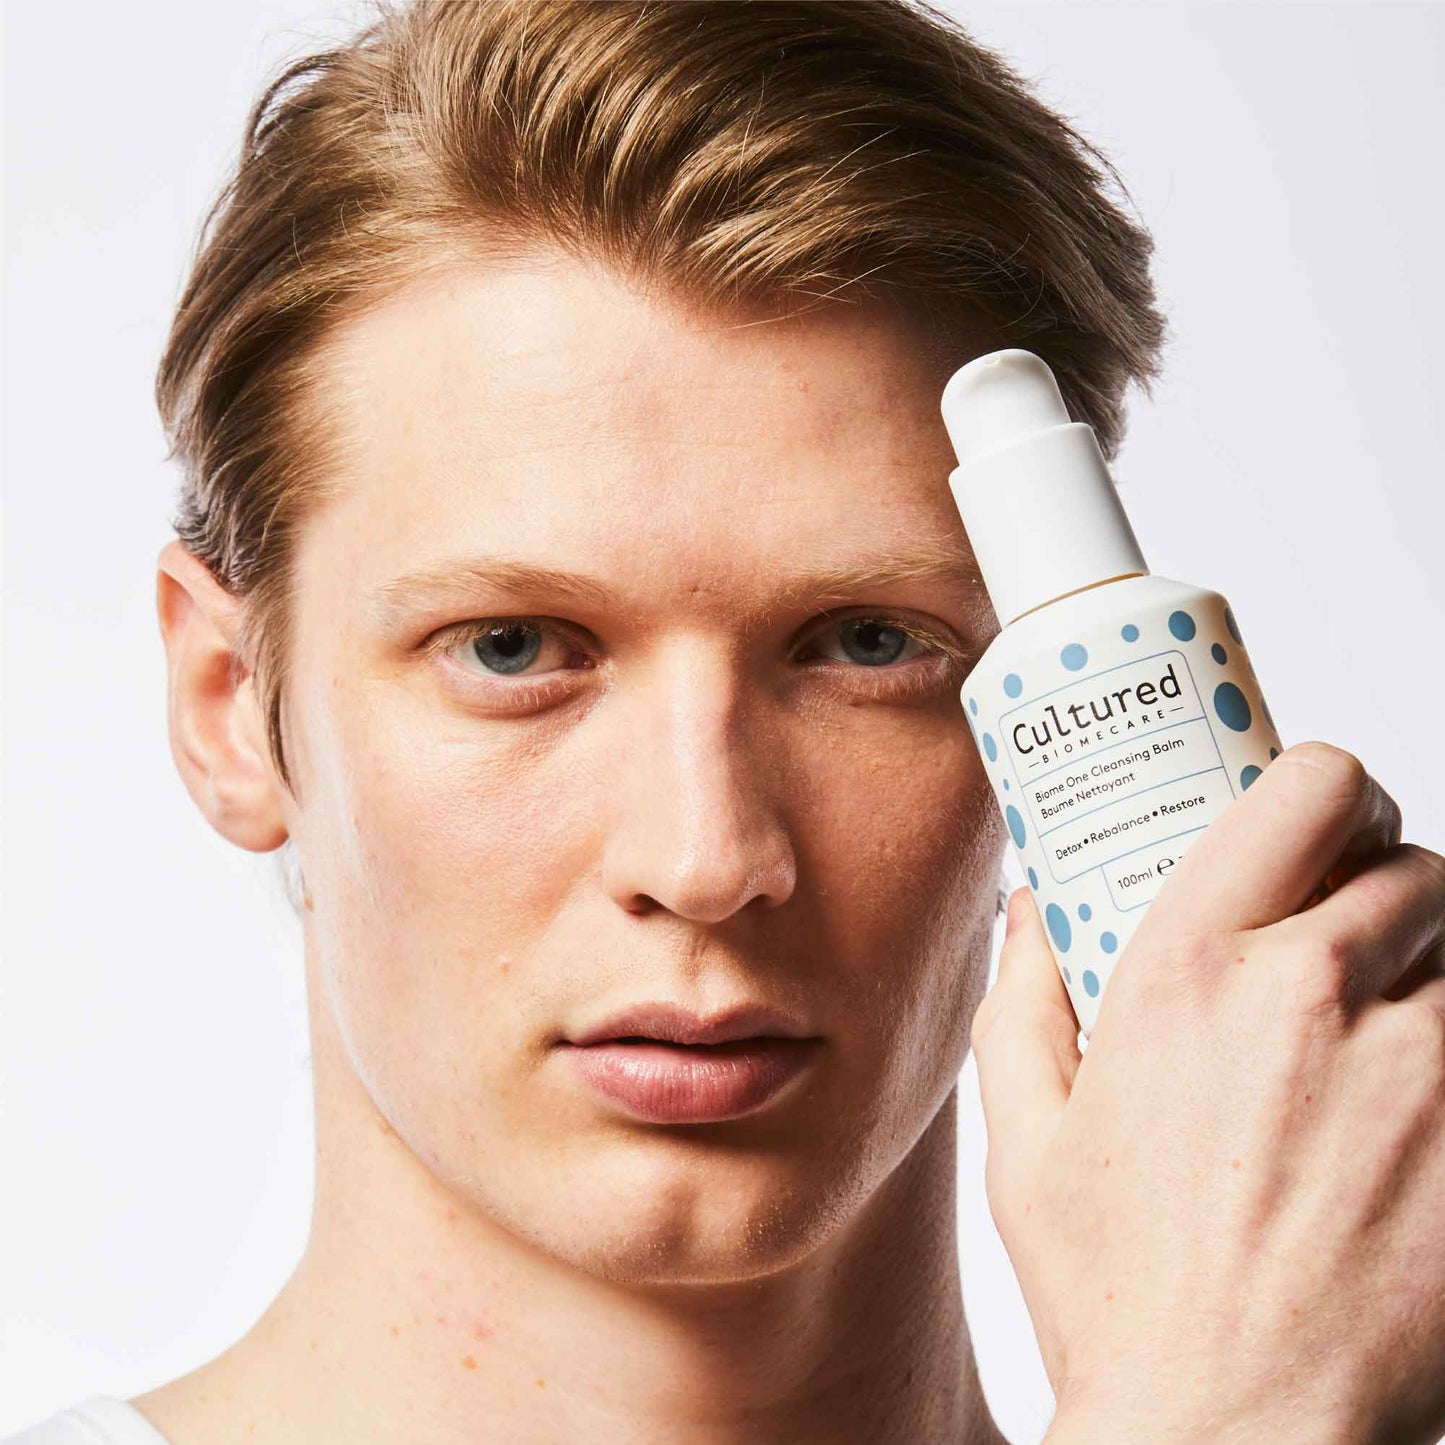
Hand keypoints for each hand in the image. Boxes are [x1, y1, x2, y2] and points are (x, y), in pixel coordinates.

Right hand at [971, 741, 1444, 1444]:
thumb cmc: (1117, 1291)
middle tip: (1348, 948)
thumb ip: (1022, 997)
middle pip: (1414, 867)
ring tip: (1386, 1042)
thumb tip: (1032, 905)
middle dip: (1384, 895)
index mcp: (1194, 969)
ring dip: (1437, 977)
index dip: (1332, 784)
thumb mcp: (1025, 1138)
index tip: (1324, 819)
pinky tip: (1414, 1116)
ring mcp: (1430, 1073)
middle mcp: (1319, 995)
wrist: (1230, 1437)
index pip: (1308, 788)